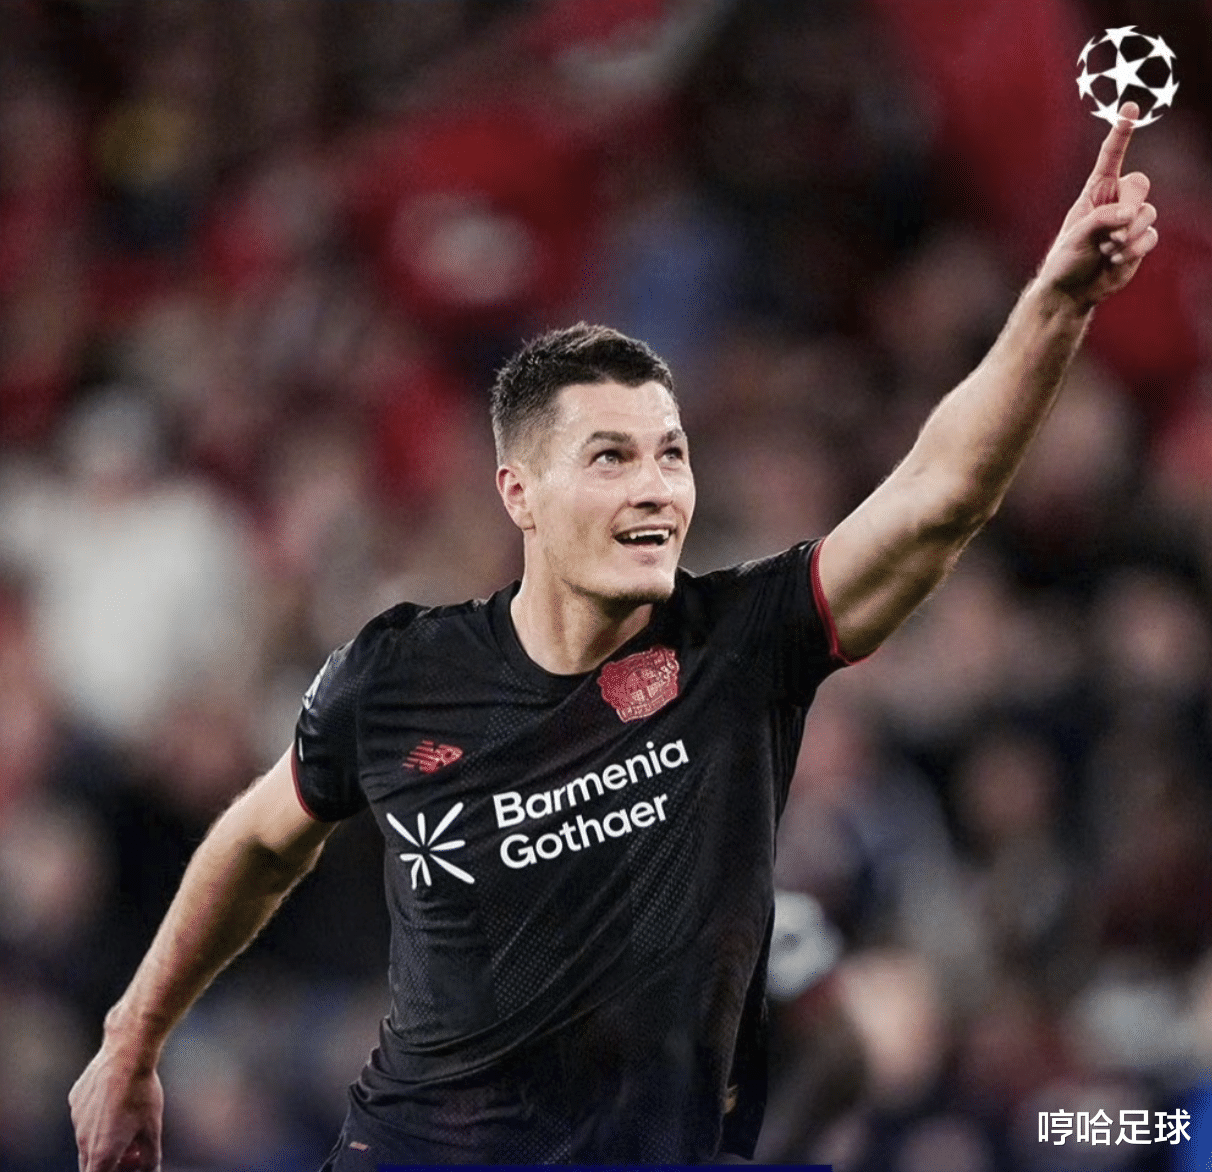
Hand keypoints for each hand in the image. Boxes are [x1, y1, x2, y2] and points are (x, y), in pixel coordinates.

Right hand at [69, 1039, 163, 1171]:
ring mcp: (76, 1119)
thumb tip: (150, 1171)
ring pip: (87, 1140)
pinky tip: (118, 1099)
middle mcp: (83, 1141)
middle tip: (134, 1153)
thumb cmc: (142, 1093)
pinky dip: (99, 1118)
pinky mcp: (75, 1100)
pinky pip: (84, 1116)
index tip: (131, 1165)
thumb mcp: (152, 1129)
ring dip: (105, 1141)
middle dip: (112, 1164)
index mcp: (101, 1154)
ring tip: (130, 1126)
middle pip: (91, 1165)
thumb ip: (150, 1159)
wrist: (126, 1054)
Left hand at [1037, 101, 1158, 309]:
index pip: (1111, 157)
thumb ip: (1102, 220)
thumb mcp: (1076, 236)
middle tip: (1112, 232)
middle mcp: (1116, 201)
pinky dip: (1133, 250)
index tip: (1130, 107)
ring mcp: (1131, 221)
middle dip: (1129, 206)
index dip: (1121, 132)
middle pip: (1140, 184)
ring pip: (1148, 212)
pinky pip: (1150, 236)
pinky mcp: (1141, 240)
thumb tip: (1131, 215)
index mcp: (1096, 192)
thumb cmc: (1066, 260)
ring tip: (1106, 250)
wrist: (1072, 291)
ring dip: (1127, 235)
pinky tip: (1114, 260)